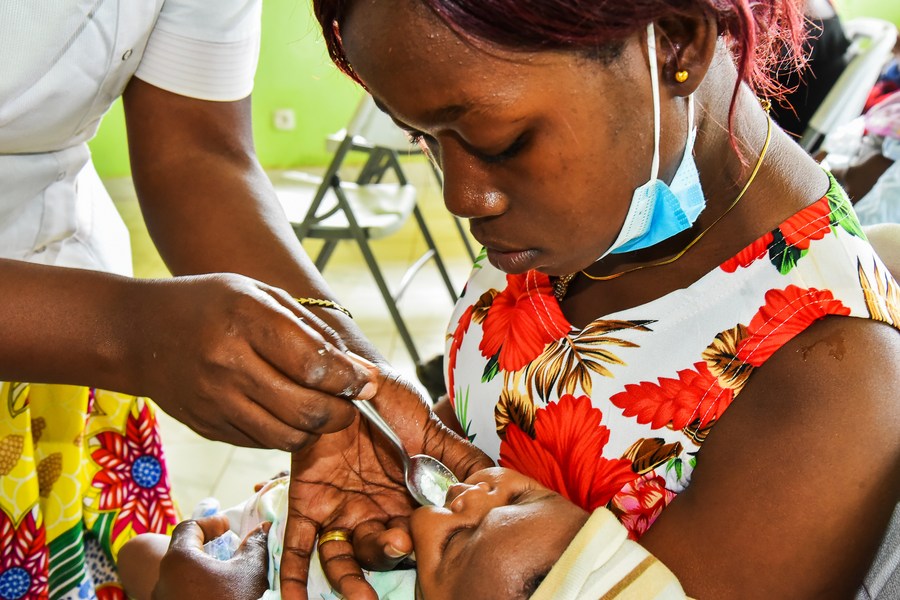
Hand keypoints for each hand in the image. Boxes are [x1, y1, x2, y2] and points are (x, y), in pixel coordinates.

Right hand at [127, 273, 375, 449]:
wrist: (136, 333)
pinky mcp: (208, 427)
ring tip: (321, 407)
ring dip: (316, 428)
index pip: (314, 363)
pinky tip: (285, 410)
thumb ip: (310, 329)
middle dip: (342, 412)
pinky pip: (264, 442)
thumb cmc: (209, 304)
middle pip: (307, 410)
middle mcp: (228, 364)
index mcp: (245, 319)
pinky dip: (285, 432)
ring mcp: (215, 401)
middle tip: (350, 402)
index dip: (350, 379)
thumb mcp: (259, 293)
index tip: (367, 382)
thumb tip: (358, 370)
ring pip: (289, 436)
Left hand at [152, 515, 269, 599]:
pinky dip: (195, 590)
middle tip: (228, 550)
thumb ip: (254, 544)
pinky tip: (216, 596)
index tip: (228, 527)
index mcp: (178, 560)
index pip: (188, 527)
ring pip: (178, 577)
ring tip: (225, 577)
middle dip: (205, 548)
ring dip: (200, 571)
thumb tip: (263, 528)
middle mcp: (162, 581)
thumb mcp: (251, 571)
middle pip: (180, 552)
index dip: (210, 522)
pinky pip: (179, 595)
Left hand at [279, 371, 492, 599]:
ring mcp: (340, 510)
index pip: (417, 535)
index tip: (428, 537)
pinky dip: (292, 575)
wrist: (345, 378)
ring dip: (350, 582)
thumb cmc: (390, 401)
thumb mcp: (430, 428)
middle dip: (390, 555)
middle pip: (381, 551)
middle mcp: (374, 512)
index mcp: (406, 501)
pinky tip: (292, 599)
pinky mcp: (307, 504)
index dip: (423, 541)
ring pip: (344, 558)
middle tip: (399, 544)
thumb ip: (461, 458)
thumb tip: (495, 482)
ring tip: (360, 598)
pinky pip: (298, 545)